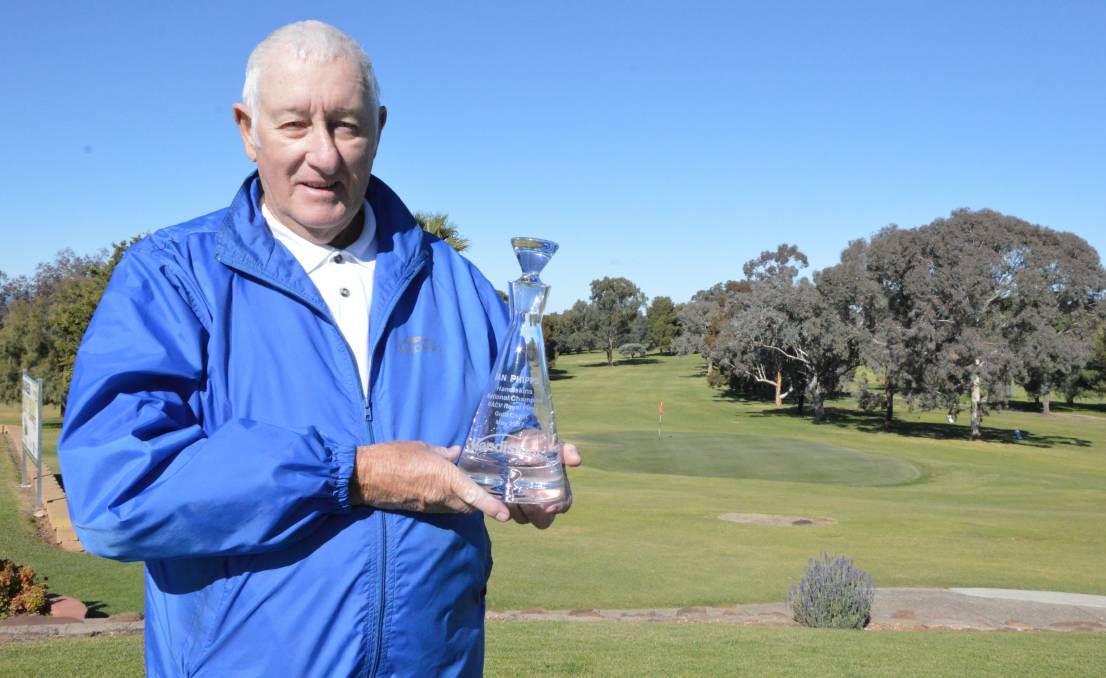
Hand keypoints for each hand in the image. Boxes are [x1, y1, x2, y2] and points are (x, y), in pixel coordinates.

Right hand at [351, 441, 508, 521]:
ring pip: (456, 509)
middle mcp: (441, 496)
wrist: (366, 477)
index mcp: (445, 477)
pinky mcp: (420, 510)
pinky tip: (445, 492)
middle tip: (488, 493)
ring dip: (464, 503)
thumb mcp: (421, 448)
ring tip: (468, 491)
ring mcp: (430, 506)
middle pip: (469, 506)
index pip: (474, 494)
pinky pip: (442, 509)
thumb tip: (456, 452)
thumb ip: (442, 452)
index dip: (491, 506)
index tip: (505, 515)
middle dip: (480, 503)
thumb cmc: (393, 456)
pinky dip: (449, 503)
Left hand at [507, 441, 580, 529]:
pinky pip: (503, 513)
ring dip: (517, 510)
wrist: (512, 442)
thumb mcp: (551, 445)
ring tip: (511, 493)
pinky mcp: (504, 503)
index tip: (550, 506)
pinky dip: (501, 508)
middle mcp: (541, 502)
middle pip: (542, 521)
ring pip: (522, 518)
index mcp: (557, 491)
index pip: (563, 505)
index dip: (559, 507)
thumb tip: (577, 460)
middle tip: (528, 503)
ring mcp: (522, 505)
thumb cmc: (537, 446)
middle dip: (536, 514)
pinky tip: (500, 498)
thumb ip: (566, 451)